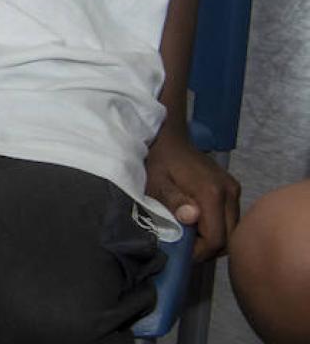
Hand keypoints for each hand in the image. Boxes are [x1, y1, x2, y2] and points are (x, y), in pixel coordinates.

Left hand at [146, 130, 240, 260]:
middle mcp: (229, 192)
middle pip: (229, 238)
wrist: (168, 137)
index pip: (216, 238)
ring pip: (233, 230)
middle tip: (187, 248)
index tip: (182, 253)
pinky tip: (200, 225)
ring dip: (215, 239)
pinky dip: (219, 228)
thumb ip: (174, 201)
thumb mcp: (156, 182)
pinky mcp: (233, 189)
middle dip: (208, 249)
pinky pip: (231, 219)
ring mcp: (234, 190)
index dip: (200, 251)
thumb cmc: (158, 161)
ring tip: (192, 237)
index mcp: (211, 193)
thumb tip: (193, 218)